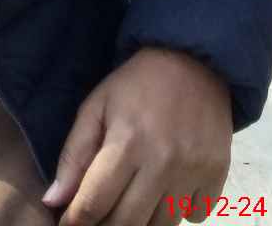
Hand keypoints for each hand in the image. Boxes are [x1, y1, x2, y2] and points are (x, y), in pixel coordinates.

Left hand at [41, 47, 231, 224]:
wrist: (192, 62)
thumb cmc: (135, 85)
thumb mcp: (96, 107)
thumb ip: (73, 155)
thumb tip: (54, 201)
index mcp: (126, 142)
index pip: (94, 203)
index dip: (75, 221)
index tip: (69, 223)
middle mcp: (162, 162)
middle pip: (127, 223)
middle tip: (98, 215)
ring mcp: (193, 172)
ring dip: (141, 223)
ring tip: (129, 205)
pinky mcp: (217, 175)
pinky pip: (195, 216)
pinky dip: (178, 213)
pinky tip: (166, 192)